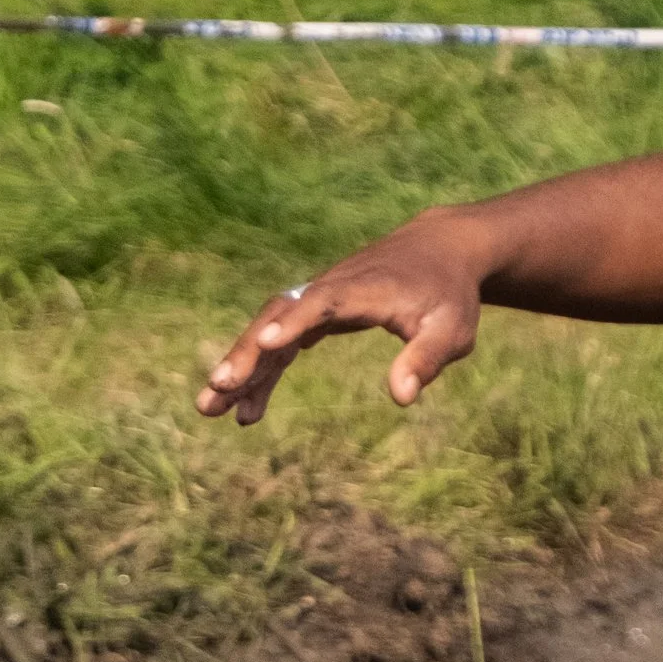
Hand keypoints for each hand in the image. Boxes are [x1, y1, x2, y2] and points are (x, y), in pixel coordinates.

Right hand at [198, 218, 481, 425]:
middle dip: (247, 352)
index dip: (294, 321)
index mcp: (363, 289)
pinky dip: (262, 372)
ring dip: (240, 367)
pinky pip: (279, 340)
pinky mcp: (316, 311)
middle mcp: (330, 287)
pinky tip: (248, 411)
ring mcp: (318, 298)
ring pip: (269, 328)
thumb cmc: (449, 295)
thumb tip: (401, 397)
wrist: (440, 250)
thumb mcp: (451, 330)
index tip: (268, 344)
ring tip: (211, 411)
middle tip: (217, 390)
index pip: (322, 303)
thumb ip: (426, 360)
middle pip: (279, 315)